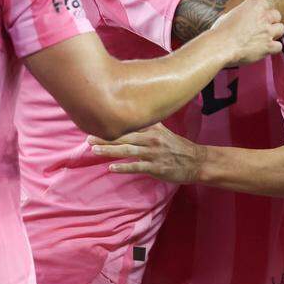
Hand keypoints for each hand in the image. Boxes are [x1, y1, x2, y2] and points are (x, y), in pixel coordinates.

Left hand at [89, 124, 205, 183]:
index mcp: (153, 128)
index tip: (96, 121)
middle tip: (87, 136)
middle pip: (124, 136)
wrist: (196, 161)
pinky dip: (123, 167)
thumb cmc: (178, 147)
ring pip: (127, 150)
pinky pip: (136, 167)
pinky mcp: (156, 167)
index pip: (128, 124)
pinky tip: (111, 168)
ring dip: (109, 150)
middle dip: (105, 136)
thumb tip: (134, 115)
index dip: (112, 123)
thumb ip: (149, 124)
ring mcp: (153, 153)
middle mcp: (151, 139)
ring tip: (94, 149)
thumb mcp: (164, 131)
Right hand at [210, 0, 283, 65]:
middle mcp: (263, 16)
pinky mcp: (268, 45)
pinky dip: (273, 48)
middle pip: (276, 15)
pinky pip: (279, 46)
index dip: (262, 13)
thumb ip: (241, 15)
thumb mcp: (229, 15)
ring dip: (274, 33)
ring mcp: (267, 31)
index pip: (266, 5)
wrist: (220, 46)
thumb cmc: (220, 32)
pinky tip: (265, 49)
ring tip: (265, 38)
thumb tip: (240, 19)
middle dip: (271, 21)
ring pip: (281, 29)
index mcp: (254, 5)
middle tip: (263, 28)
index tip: (257, 18)